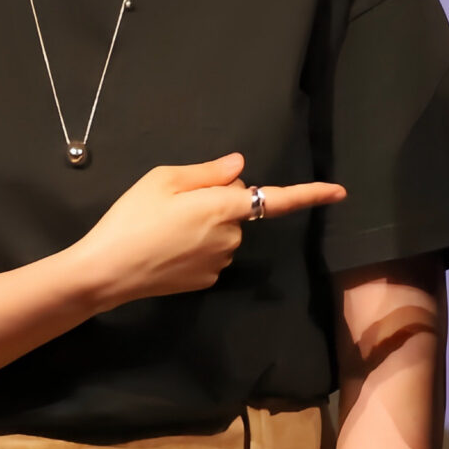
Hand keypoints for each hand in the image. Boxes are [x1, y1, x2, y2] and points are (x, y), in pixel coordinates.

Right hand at [74, 153, 344, 305]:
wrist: (107, 271)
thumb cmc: (131, 218)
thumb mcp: (163, 179)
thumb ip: (207, 173)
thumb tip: (240, 167)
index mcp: (223, 206)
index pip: (277, 199)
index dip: (311, 194)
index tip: (340, 192)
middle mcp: (230, 237)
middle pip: (237, 209)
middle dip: (218, 201)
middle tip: (174, 201)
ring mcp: (220, 263)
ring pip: (224, 233)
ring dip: (206, 226)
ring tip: (164, 226)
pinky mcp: (206, 281)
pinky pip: (211, 255)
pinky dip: (196, 248)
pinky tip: (167, 248)